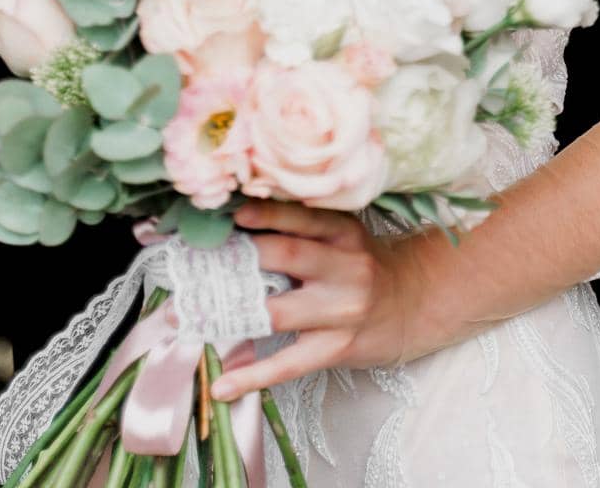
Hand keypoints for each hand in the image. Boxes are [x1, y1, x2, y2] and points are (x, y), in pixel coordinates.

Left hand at [208, 199, 437, 401]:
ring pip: (278, 312)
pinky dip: (251, 376)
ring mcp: (340, 310)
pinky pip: (287, 364)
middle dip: (236, 258)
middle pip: (284, 256)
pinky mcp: (336, 348)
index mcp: (342, 230)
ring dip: (230, 315)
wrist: (411, 303)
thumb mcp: (342, 236)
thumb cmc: (361, 264)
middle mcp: (344, 266)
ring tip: (188, 319)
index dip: (262, 214)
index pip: (298, 217)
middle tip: (192, 262)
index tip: (228, 213)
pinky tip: (221, 385)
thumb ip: (302, 228)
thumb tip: (236, 222)